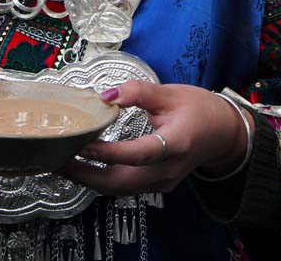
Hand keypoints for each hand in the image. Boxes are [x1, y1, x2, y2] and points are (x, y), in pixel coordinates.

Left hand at [61, 81, 253, 195]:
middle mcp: (167, 170)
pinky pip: (124, 187)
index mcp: (176, 144)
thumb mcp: (171, 92)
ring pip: (120, 189)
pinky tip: (85, 166)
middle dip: (86, 175)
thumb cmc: (199, 110)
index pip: (139, 154)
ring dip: (90, 179)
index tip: (83, 142)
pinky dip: (102, 179)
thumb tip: (107, 94)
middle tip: (57, 160)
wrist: (223, 134)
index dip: (109, 152)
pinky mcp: (156, 184)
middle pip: (122, 182)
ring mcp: (162, 182)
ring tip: (62, 164)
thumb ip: (139, 91)